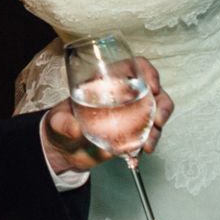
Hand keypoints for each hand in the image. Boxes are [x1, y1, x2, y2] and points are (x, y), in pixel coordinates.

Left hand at [41, 56, 174, 174]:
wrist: (65, 149)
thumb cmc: (61, 124)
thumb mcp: (57, 121)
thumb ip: (63, 123)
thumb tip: (75, 128)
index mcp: (107, 80)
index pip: (133, 66)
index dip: (147, 72)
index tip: (152, 87)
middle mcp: (123, 94)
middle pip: (153, 91)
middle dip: (162, 105)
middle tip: (159, 121)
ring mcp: (130, 114)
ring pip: (156, 114)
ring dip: (157, 129)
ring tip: (148, 146)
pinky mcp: (132, 133)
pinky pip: (148, 135)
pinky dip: (149, 143)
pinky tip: (141, 152)